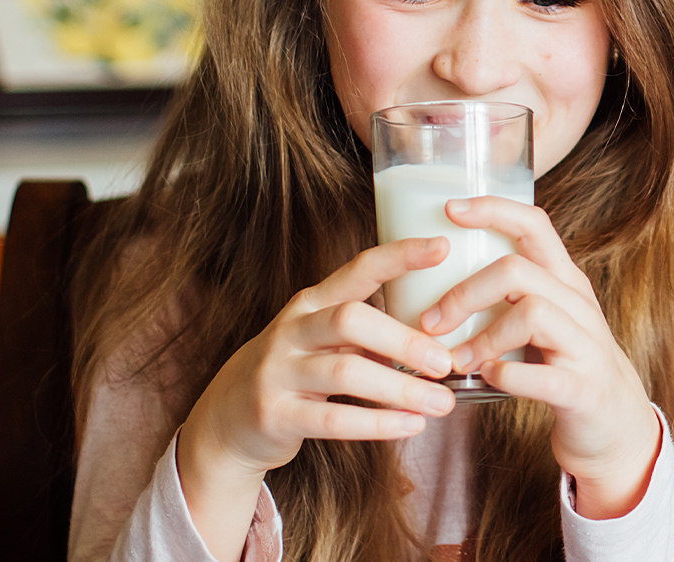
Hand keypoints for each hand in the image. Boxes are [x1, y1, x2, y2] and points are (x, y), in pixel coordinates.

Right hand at [176, 237, 459, 558]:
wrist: (226, 421)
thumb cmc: (295, 374)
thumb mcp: (323, 343)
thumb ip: (370, 336)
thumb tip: (443, 340)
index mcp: (311, 304)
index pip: (358, 269)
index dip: (400, 256)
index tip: (443, 247)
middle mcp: (292, 330)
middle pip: (352, 319)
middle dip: (405, 340)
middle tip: (447, 362)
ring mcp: (278, 371)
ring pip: (345, 371)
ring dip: (401, 389)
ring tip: (442, 403)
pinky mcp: (275, 414)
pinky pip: (333, 419)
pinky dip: (378, 424)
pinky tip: (411, 426)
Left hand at [424, 196, 660, 518]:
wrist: (616, 426)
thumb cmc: (564, 366)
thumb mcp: (545, 320)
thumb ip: (508, 295)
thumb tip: (433, 275)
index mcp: (565, 282)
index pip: (534, 225)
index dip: (493, 210)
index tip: (450, 210)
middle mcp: (579, 305)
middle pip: (517, 271)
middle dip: (465, 293)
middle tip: (431, 322)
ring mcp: (586, 346)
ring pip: (531, 314)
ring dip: (482, 338)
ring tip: (457, 360)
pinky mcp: (584, 388)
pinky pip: (541, 376)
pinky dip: (506, 376)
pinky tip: (488, 379)